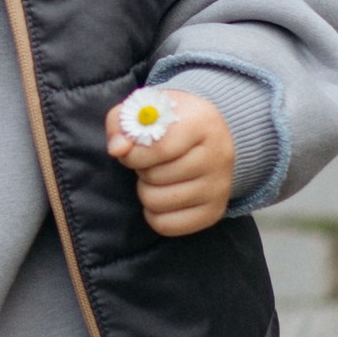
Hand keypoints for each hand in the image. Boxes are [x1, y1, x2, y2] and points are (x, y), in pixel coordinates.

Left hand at [104, 88, 235, 237]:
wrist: (208, 138)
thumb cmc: (169, 123)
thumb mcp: (143, 110)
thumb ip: (120, 123)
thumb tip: (117, 149)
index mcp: (202, 122)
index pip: (158, 148)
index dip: (134, 154)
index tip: (130, 150)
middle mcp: (218, 155)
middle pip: (155, 177)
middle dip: (142, 169)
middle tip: (152, 161)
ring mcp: (219, 187)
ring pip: (156, 202)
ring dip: (146, 190)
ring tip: (158, 176)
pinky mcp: (214, 212)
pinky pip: (166, 226)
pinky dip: (154, 214)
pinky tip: (162, 196)